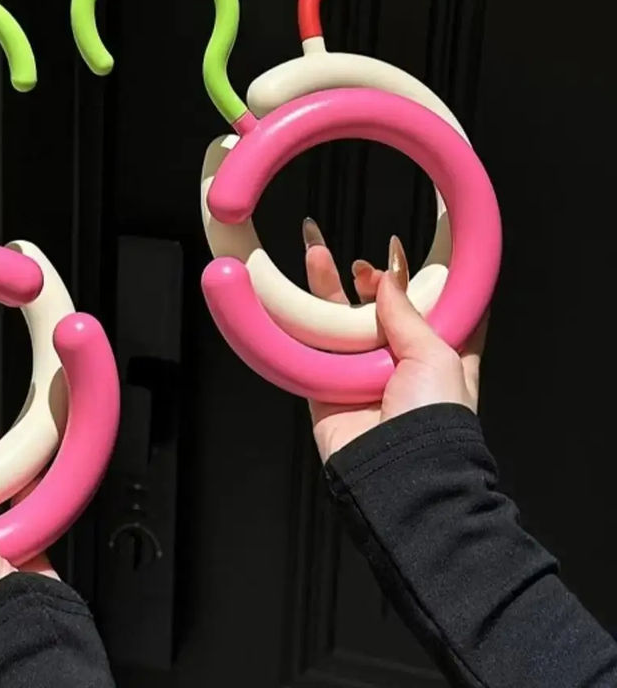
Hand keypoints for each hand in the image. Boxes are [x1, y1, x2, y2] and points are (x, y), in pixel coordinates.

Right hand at [301, 218, 487, 462]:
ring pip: (338, 324)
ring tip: (315, 254)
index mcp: (438, 357)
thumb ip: (407, 312)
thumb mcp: (436, 354)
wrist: (398, 473)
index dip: (413, 282)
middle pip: (377, 312)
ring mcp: (359, 376)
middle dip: (366, 283)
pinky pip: (307, 351)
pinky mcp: (324, 389)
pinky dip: (297, 323)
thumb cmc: (434, 418)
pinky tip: (290, 295)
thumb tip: (388, 276)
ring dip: (326, 291)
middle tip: (358, 265)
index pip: (429, 310)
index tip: (398, 256)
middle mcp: (398, 365)